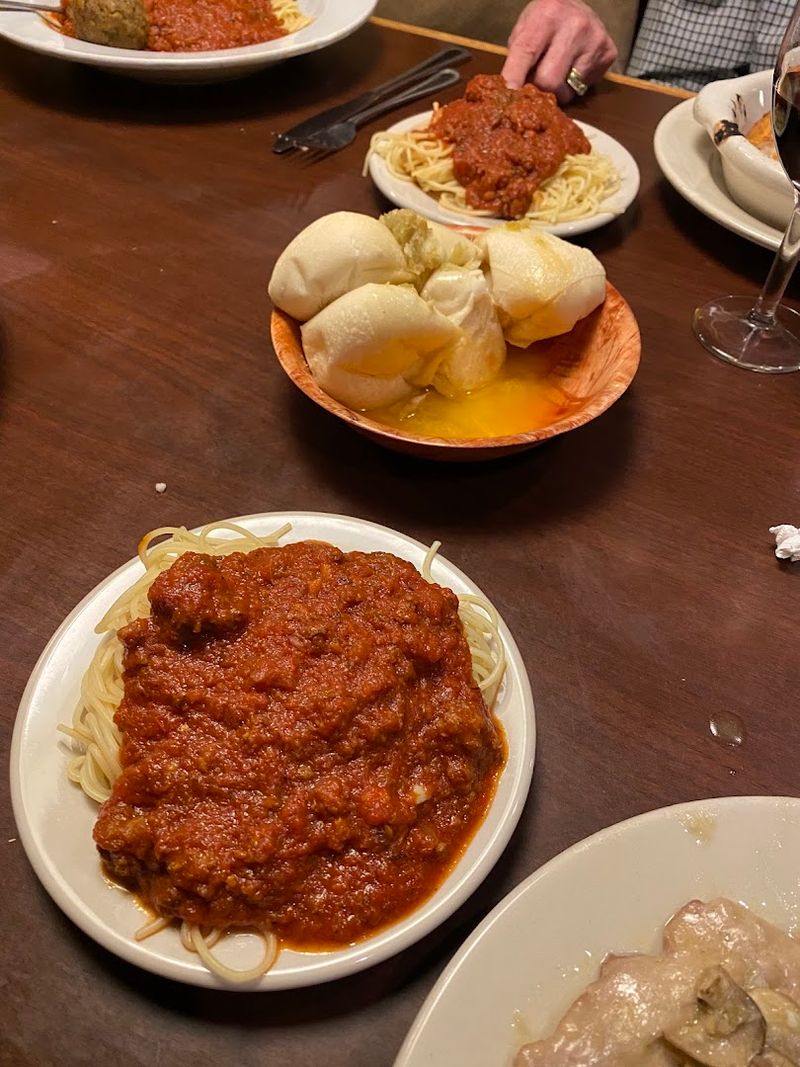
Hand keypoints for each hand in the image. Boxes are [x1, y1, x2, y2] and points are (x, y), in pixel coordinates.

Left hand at [502, 0, 617, 103]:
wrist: (579, 7)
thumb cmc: (546, 21)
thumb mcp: (526, 28)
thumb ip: (517, 57)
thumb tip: (511, 92)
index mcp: (547, 15)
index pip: (526, 52)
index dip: (514, 77)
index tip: (509, 95)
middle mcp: (574, 26)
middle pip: (549, 81)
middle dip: (539, 91)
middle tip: (536, 86)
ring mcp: (594, 40)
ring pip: (567, 90)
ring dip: (558, 91)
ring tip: (558, 71)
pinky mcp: (608, 53)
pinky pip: (584, 87)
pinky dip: (575, 85)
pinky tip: (575, 66)